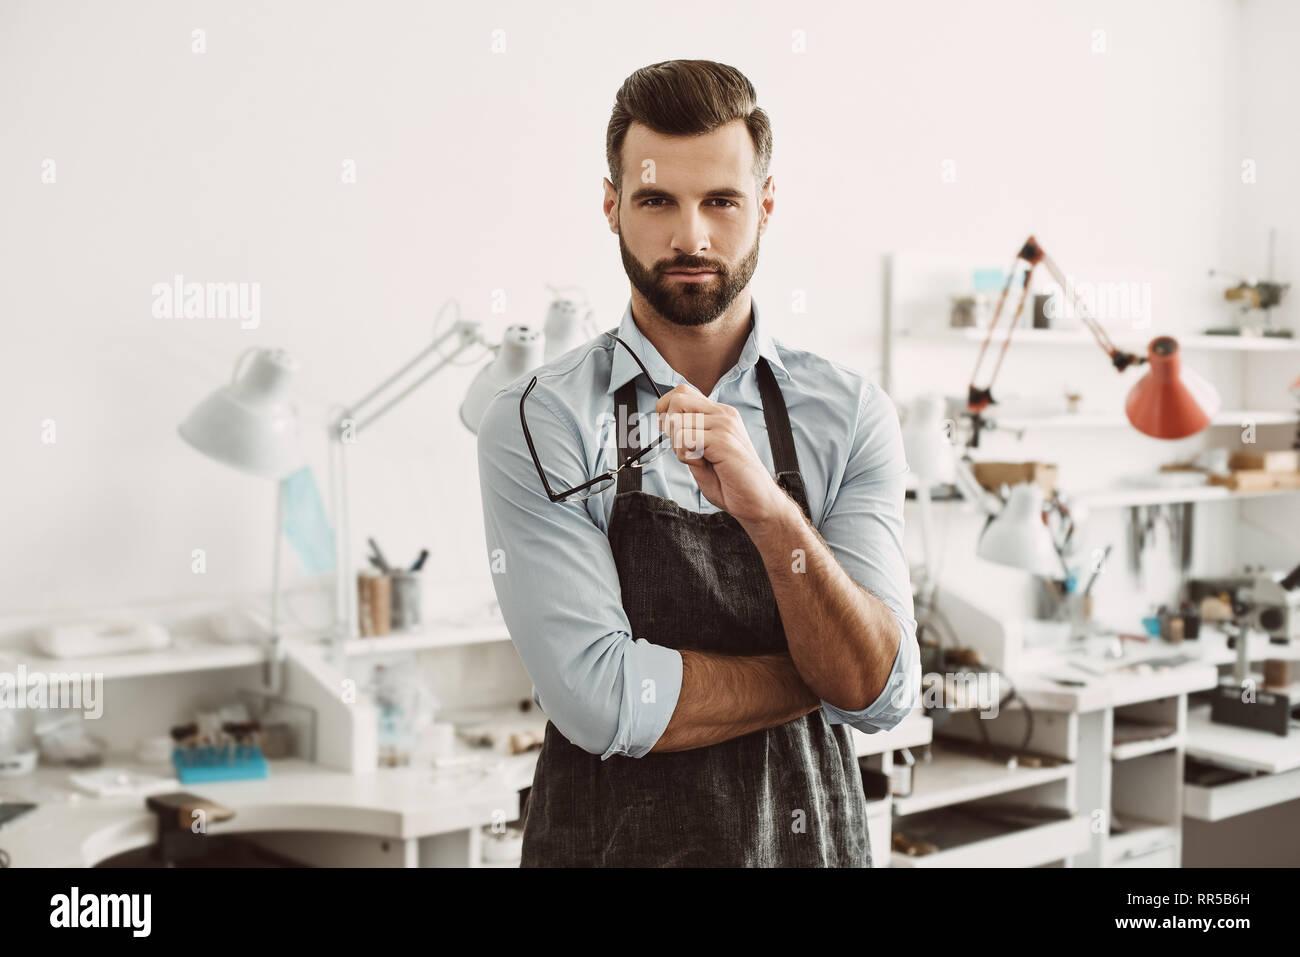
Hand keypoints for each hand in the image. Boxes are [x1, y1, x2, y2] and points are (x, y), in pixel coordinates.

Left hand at [654, 383, 792, 526]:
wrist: (756, 501)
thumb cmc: (730, 481)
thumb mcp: (702, 452)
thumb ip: (687, 435)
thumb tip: (664, 421)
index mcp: (719, 414)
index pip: (682, 392)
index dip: (667, 410)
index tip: (670, 432)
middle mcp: (723, 414)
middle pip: (678, 399)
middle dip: (670, 426)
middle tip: (683, 447)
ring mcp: (724, 425)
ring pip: (677, 422)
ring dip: (678, 446)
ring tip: (698, 459)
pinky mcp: (722, 440)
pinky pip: (684, 439)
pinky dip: (684, 455)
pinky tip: (701, 463)